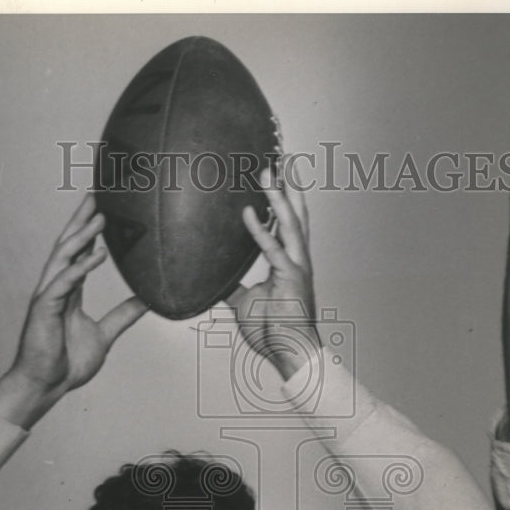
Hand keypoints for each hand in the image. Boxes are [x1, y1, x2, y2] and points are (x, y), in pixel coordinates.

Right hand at [0, 195, 147, 426]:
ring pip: (65, 257)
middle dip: (83, 219)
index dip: (90, 229)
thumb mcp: (105, 334)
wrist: (46, 385)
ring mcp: (49, 295)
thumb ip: (124, 315)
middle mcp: (58, 287)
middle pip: (70, 245)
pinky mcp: (44, 308)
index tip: (104, 207)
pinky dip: (80, 267)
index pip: (80, 252)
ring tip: (100, 216)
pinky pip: (64, 282)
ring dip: (82, 235)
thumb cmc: (66, 362)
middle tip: (98, 193)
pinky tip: (95, 254)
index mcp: (70, 291)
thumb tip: (148, 301)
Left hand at [227, 164, 320, 380]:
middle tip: (278, 156)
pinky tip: (248, 212)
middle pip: (293, 213)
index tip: (276, 174)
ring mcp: (295, 266)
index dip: (281, 198)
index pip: (284, 223)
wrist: (288, 352)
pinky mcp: (290, 278)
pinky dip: (259, 230)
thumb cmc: (272, 330)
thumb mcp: (244, 304)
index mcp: (288, 261)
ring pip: (288, 223)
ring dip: (278, 195)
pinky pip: (272, 249)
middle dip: (287, 185)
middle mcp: (295, 258)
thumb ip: (231, 287)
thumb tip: (213, 279)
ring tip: (267, 170)